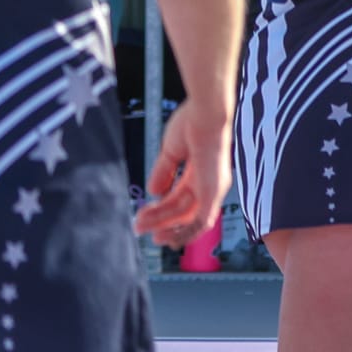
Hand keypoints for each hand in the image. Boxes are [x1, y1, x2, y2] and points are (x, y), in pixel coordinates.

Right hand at [134, 101, 232, 247]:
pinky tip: (168, 238)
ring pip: (186, 217)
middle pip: (182, 209)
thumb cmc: (192, 122)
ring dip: (163, 225)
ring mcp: (213, 188)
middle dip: (158, 219)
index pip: (180, 197)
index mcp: (201, 171)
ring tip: (141, 227)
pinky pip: (202, 222)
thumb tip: (154, 193)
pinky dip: (185, 233)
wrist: (205, 112)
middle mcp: (209, 182)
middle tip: (138, 226)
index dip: (161, 208)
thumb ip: (163, 173)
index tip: (142, 215)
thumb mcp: (172, 152)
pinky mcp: (213, 192)